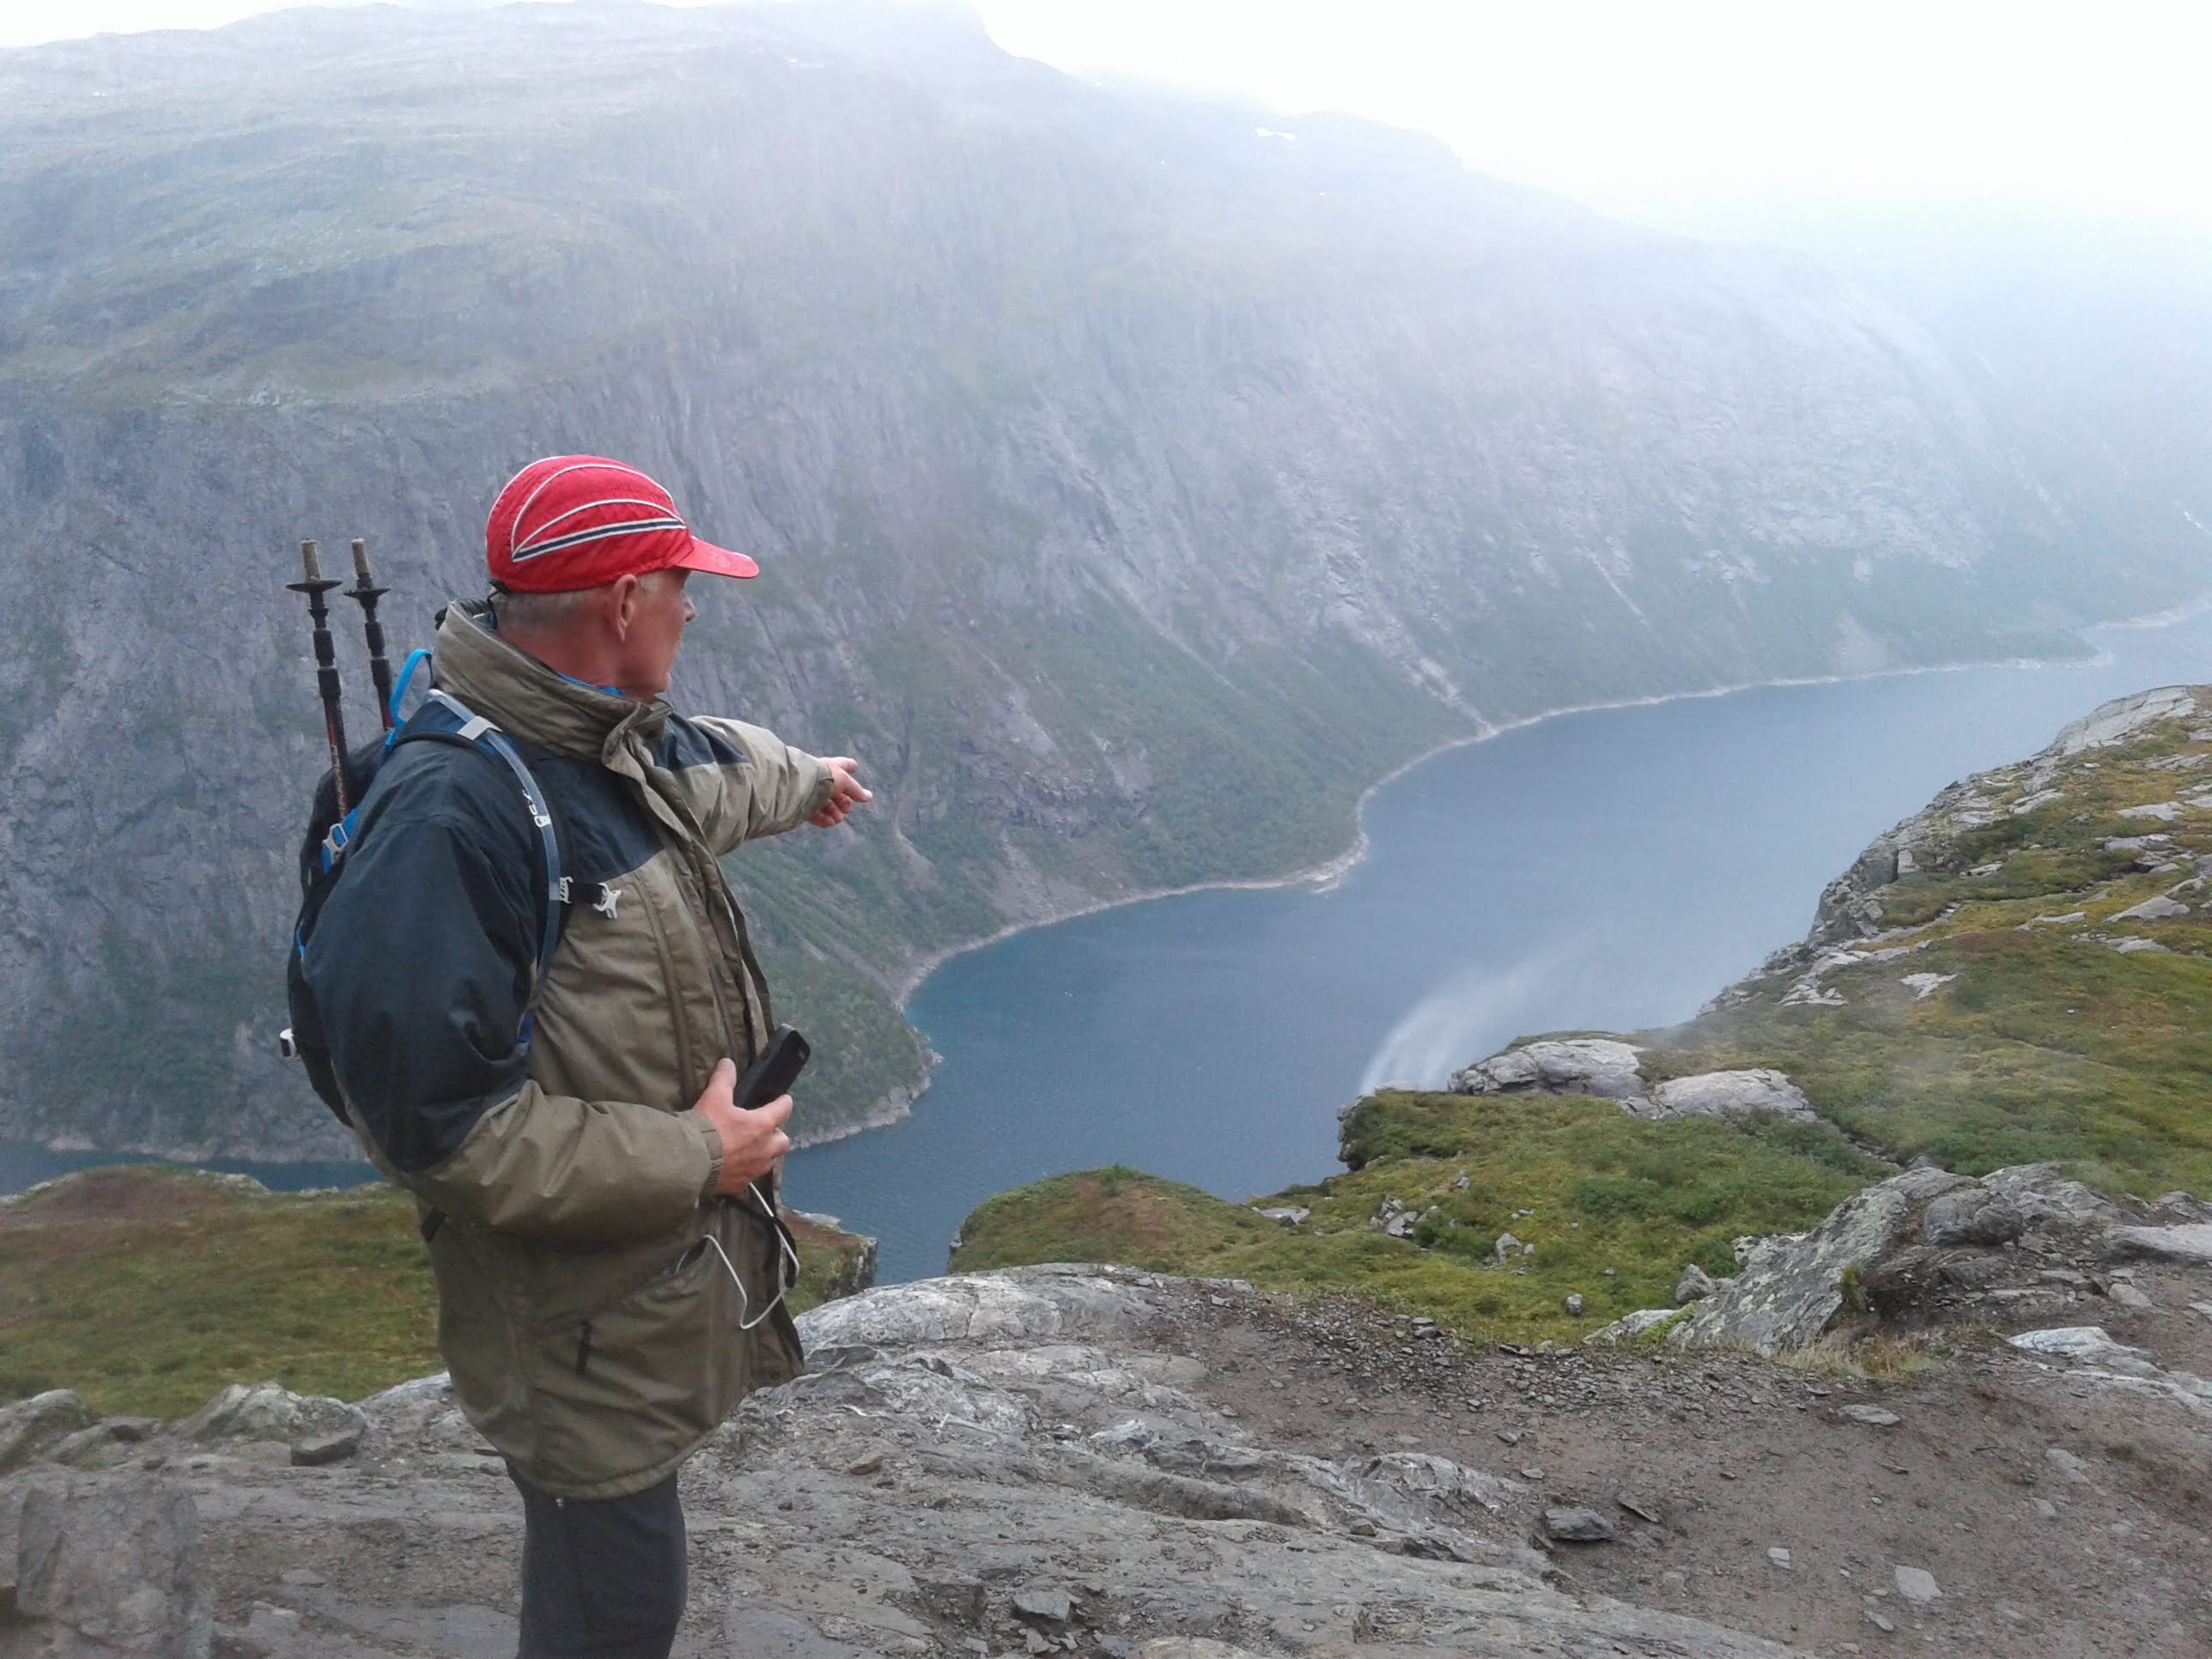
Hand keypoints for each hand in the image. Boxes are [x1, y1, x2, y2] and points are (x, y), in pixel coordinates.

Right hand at [690, 1058, 791, 1195]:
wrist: (690, 1162)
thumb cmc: (707, 1127)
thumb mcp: (714, 1097)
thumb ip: (724, 1079)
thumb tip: (728, 1063)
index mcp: (762, 1126)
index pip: (783, 1110)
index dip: (784, 1103)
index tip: (784, 1100)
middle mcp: (764, 1149)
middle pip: (782, 1142)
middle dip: (777, 1135)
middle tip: (763, 1129)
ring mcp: (753, 1170)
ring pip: (768, 1161)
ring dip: (763, 1154)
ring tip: (749, 1148)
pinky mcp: (740, 1185)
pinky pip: (749, 1177)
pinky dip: (745, 1170)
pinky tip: (734, 1166)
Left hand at [809, 756, 871, 827]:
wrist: (801, 784)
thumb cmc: (825, 777)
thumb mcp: (844, 781)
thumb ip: (856, 790)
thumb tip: (868, 797)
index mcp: (830, 767)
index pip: (842, 765)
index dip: (849, 765)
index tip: (855, 766)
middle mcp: (820, 777)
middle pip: (835, 790)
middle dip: (843, 800)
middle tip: (848, 809)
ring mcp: (810, 790)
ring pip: (825, 803)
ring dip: (834, 812)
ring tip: (839, 819)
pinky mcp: (802, 804)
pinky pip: (814, 812)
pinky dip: (823, 818)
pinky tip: (830, 822)